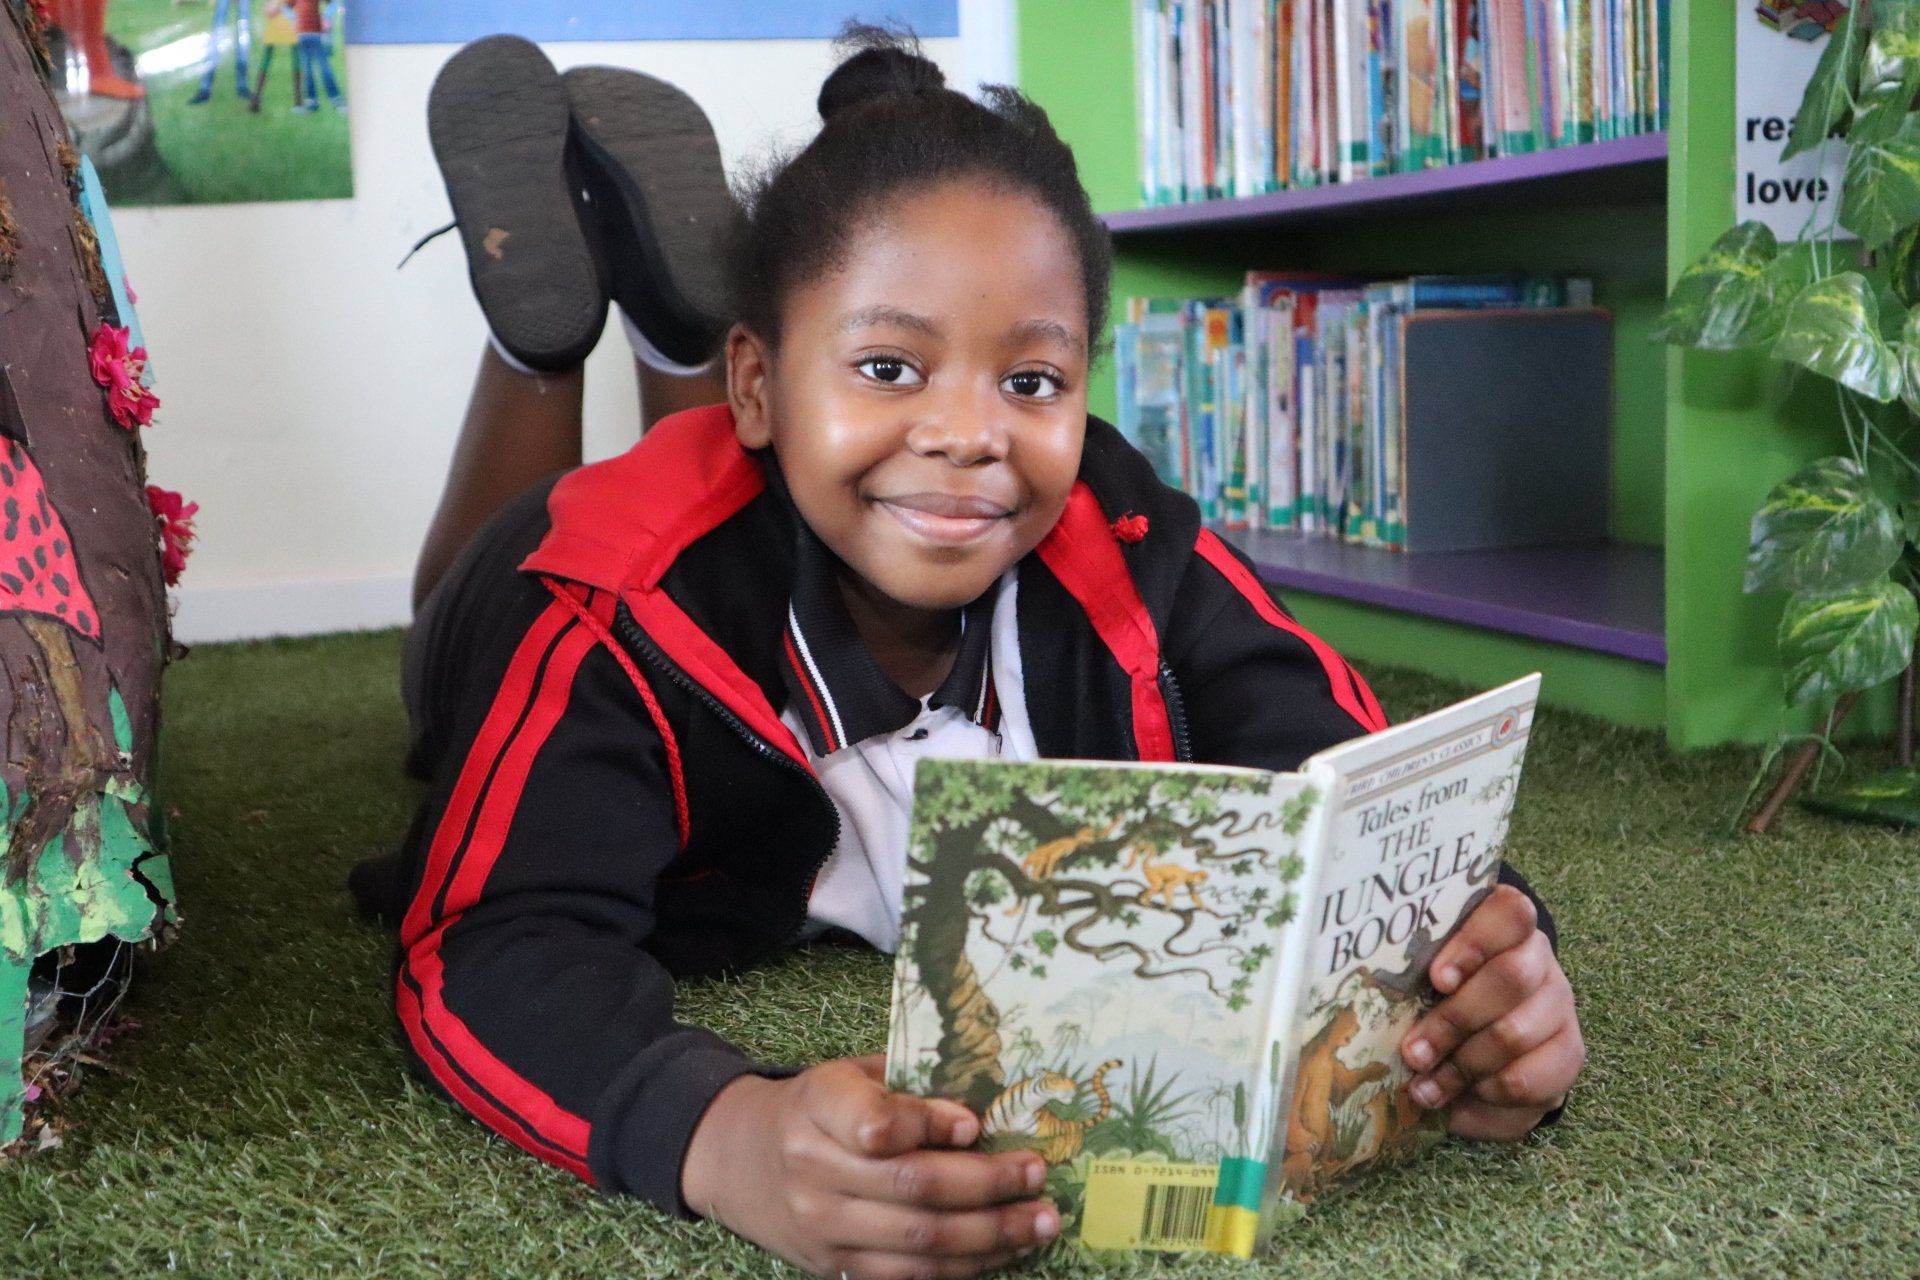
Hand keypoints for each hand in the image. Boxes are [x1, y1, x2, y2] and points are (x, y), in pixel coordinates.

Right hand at [682, 1054, 1058, 1279]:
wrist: (738, 1158)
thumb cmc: (816, 1106)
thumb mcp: (849, 1073)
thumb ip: (908, 1086)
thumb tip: (990, 1104)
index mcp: (817, 1105)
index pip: (877, 1125)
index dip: (930, 1125)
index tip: (974, 1123)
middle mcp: (814, 1170)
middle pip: (913, 1188)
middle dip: (987, 1185)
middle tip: (1037, 1172)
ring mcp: (823, 1227)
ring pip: (920, 1241)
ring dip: (991, 1235)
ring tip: (1041, 1219)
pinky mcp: (835, 1266)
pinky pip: (910, 1276)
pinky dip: (965, 1266)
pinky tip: (1005, 1248)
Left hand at [1397, 884, 1584, 1140]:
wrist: (1492, 1038)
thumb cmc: (1441, 996)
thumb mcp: (1423, 974)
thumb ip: (1410, 968)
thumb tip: (1360, 987)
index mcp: (1504, 926)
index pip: (1508, 912)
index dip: (1474, 944)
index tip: (1437, 979)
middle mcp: (1538, 960)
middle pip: (1510, 978)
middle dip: (1454, 1020)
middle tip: (1413, 1052)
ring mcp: (1558, 1006)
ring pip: (1516, 1033)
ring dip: (1462, 1066)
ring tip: (1425, 1085)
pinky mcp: (1569, 1054)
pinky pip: (1529, 1080)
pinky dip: (1487, 1094)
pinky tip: (1461, 1098)